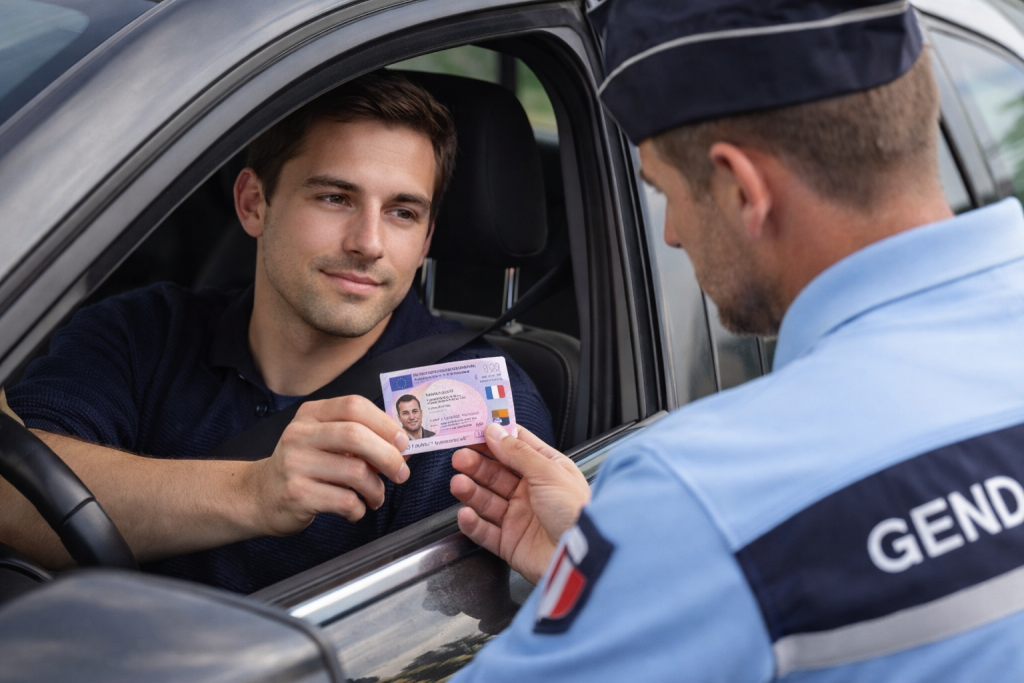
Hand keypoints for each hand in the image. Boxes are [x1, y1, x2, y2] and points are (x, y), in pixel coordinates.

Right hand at [243, 395, 410, 535]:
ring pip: (355, 471)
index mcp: (311, 414)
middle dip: (389, 456)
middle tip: (401, 473)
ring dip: (376, 489)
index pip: (354, 406)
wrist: (259, 495)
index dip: (385, 424)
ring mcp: (295, 464)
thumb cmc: (303, 466)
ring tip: (375, 497)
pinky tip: (355, 510)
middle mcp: (300, 434)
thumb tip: (403, 448)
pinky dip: (358, 509)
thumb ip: (360, 439)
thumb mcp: (324, 441)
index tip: (403, 442)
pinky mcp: (296, 494)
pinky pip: (344, 501)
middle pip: (356, 435)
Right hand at [451, 424, 589, 583]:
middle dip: (477, 465)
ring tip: (458, 484)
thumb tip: (494, 431)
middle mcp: (531, 492)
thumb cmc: (576, 512)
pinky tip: (465, 514)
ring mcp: (519, 517)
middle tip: (460, 457)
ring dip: (471, 491)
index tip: (473, 429)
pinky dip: (472, 523)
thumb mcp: (548, 472)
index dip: (495, 438)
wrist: (580, 558)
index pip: (516, 448)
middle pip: (496, 474)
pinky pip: (484, 531)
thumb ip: (518, 452)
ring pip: (487, 501)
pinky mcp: (509, 543)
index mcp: (546, 470)